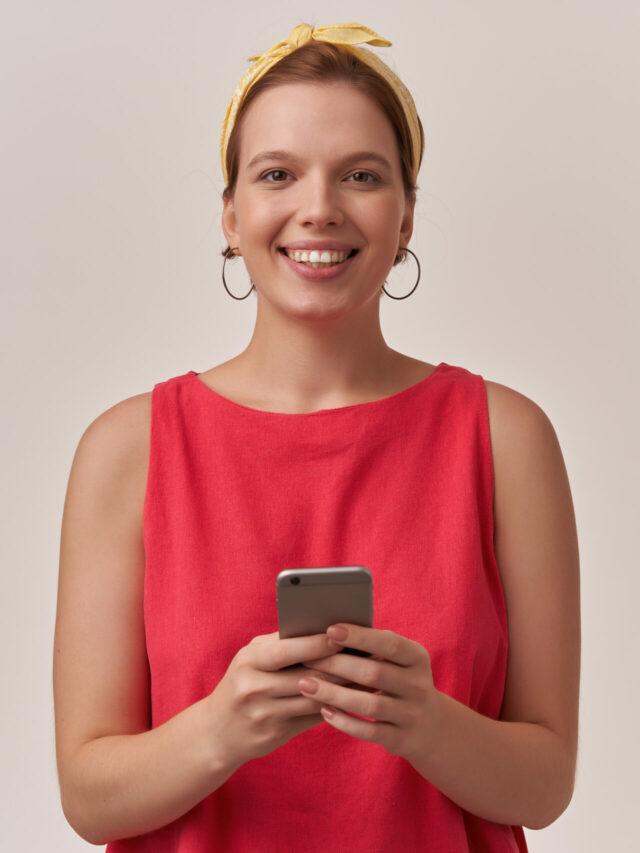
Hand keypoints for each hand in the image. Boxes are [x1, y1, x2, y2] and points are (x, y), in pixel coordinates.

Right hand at [204, 630, 353, 770]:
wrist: (216, 731)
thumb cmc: (243, 681)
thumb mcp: (252, 658)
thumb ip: (282, 644)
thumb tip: (324, 629)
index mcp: (249, 661)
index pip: (287, 651)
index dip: (317, 643)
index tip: (343, 635)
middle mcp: (254, 688)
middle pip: (306, 676)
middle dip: (339, 666)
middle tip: (368, 656)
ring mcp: (264, 715)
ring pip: (314, 699)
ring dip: (344, 688)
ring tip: (369, 676)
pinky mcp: (275, 735)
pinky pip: (312, 718)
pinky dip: (335, 706)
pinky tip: (353, 697)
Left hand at [299, 624, 441, 762]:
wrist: (432, 727)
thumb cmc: (401, 681)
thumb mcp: (400, 662)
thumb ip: (374, 647)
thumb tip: (329, 631)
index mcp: (417, 658)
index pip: (389, 644)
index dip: (360, 637)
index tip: (330, 629)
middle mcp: (418, 685)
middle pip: (374, 673)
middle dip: (336, 665)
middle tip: (305, 659)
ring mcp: (411, 714)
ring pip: (368, 705)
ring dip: (333, 694)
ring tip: (306, 685)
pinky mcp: (401, 739)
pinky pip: (368, 732)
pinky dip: (344, 722)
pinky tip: (323, 711)